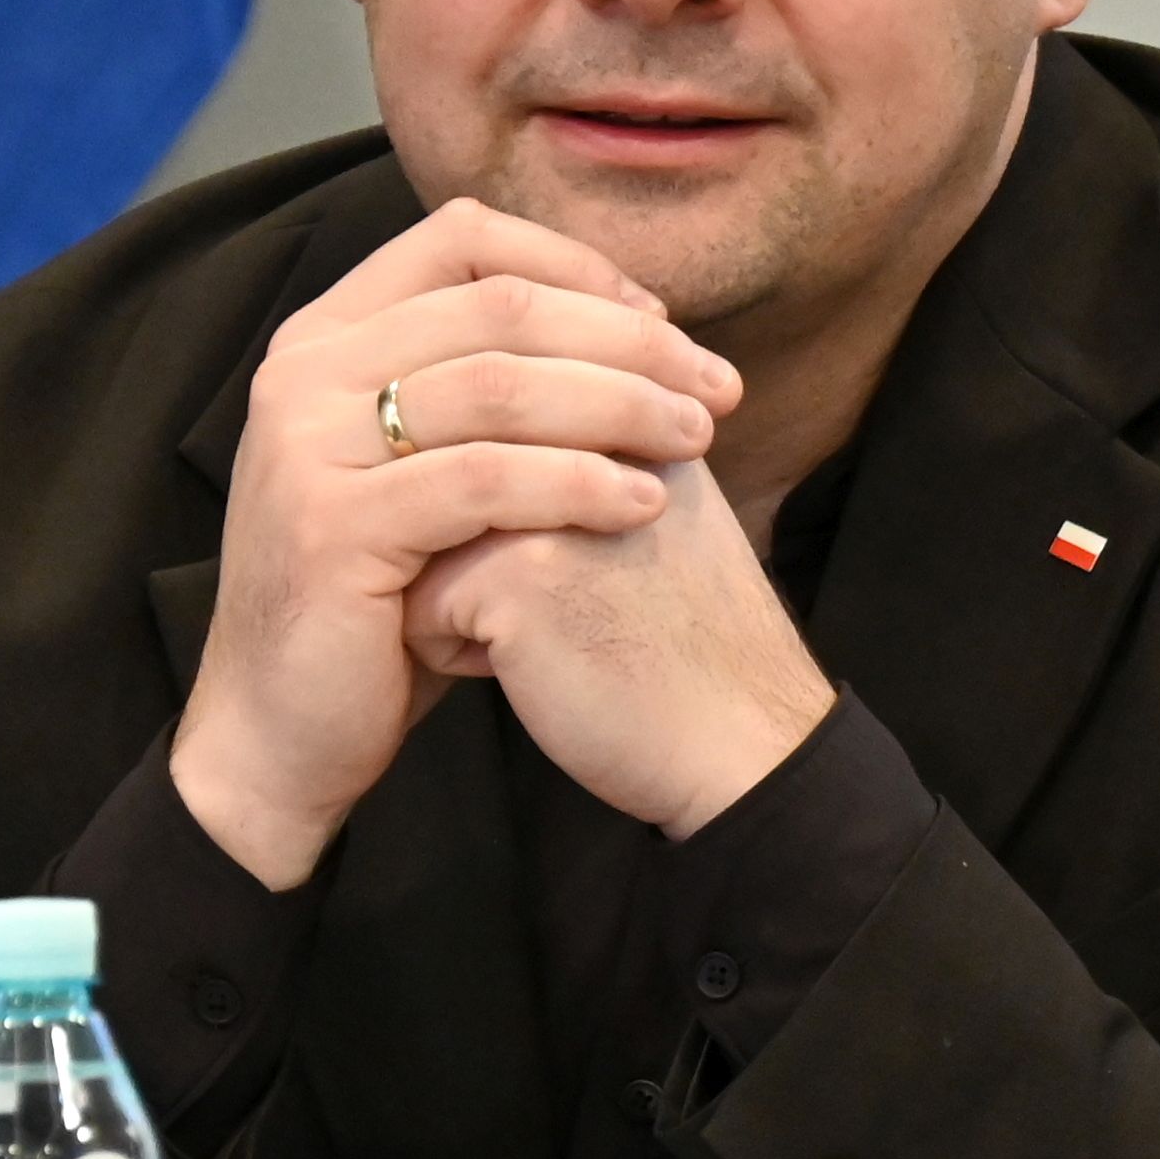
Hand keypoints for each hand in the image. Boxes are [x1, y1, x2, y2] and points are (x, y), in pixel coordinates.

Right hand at [162, 200, 738, 887]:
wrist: (283, 730)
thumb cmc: (383, 602)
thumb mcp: (430, 472)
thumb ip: (493, 390)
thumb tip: (638, 323)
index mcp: (325, 336)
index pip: (462, 241)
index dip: (576, 267)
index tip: (662, 323)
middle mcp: (301, 372)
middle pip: (499, 310)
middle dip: (628, 343)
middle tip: (716, 389)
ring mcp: (307, 445)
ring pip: (500, 386)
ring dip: (621, 406)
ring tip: (698, 441)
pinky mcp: (334, 525)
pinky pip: (486, 482)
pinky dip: (579, 484)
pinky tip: (646, 505)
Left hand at [401, 459, 838, 834]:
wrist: (741, 745)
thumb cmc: (692, 650)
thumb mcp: (661, 518)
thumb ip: (589, 463)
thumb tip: (471, 450)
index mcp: (630, 413)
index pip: (494, 433)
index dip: (507, 516)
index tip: (585, 576)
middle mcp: (588, 436)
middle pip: (444, 476)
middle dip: (469, 548)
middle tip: (564, 612)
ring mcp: (550, 497)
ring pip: (420, 535)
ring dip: (459, 599)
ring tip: (548, 639)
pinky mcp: (516, 570)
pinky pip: (418, 603)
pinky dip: (456, 653)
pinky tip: (537, 674)